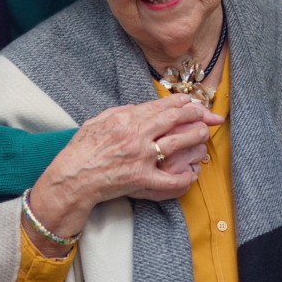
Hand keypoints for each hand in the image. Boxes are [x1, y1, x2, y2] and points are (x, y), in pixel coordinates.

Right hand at [25, 94, 222, 255]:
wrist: (72, 178)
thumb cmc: (81, 150)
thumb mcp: (98, 121)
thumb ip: (121, 112)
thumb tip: (141, 108)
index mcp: (125, 119)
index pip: (161, 105)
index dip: (181, 102)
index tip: (192, 101)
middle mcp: (136, 136)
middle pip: (175, 119)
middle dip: (196, 114)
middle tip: (208, 115)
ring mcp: (141, 158)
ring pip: (178, 143)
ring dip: (196, 137)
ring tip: (205, 135)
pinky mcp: (141, 180)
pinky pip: (170, 179)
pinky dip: (184, 176)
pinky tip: (192, 173)